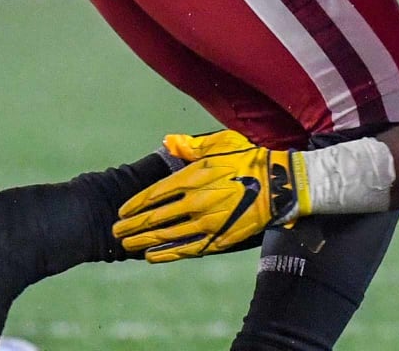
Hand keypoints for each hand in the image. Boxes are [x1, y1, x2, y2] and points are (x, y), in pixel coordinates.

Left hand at [114, 138, 309, 262]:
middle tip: (117, 230)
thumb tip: (168, 142)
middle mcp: (196, 202)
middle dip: (133, 225)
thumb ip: (192, 145)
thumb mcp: (222, 143)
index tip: (122, 211)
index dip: (136, 204)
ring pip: (167, 235)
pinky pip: (187, 249)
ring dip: (144, 241)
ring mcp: (207, 223)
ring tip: (127, 244)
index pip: (155, 194)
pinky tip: (152, 257)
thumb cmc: (251, 159)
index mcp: (193, 177)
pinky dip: (167, 254)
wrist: (281, 184)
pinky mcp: (220, 238)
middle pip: (155, 217)